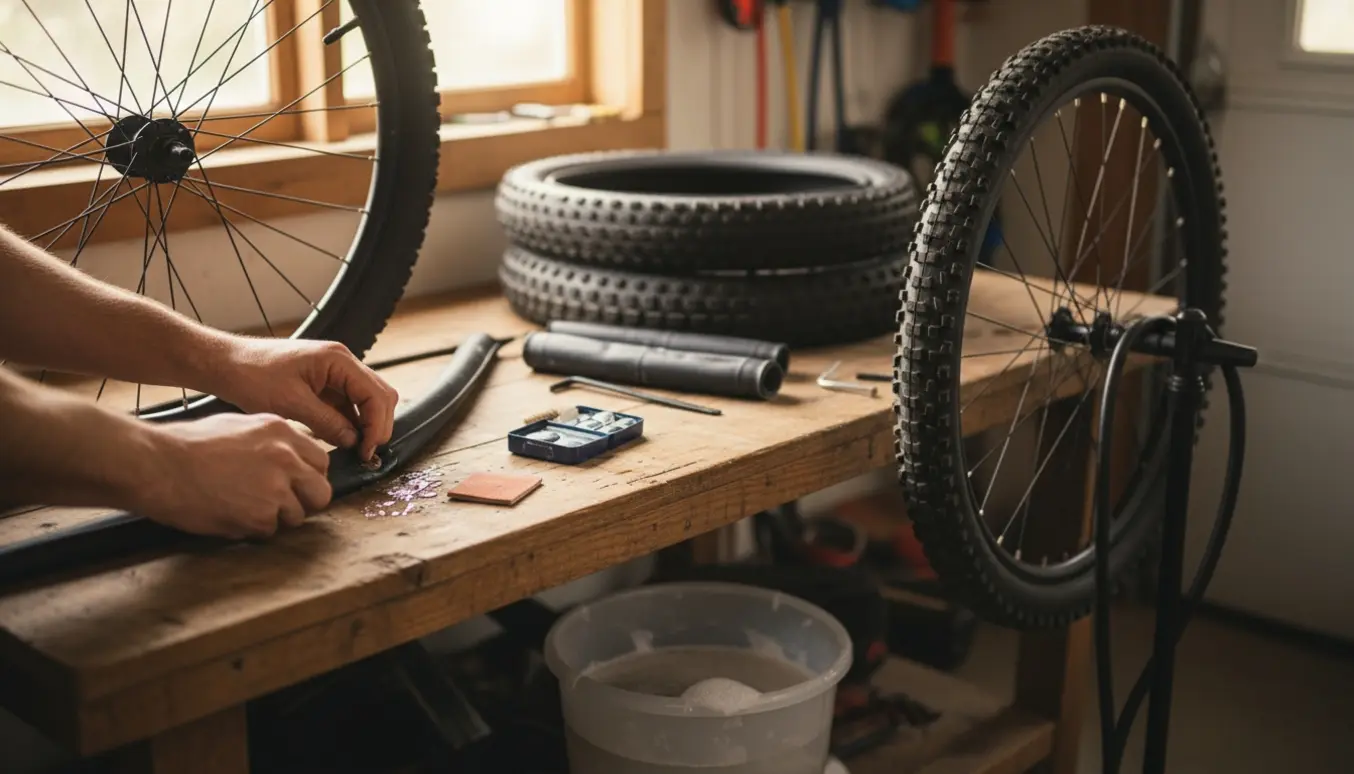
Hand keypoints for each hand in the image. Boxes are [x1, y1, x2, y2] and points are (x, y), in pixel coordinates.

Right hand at [136, 413, 331, 538]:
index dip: (308, 477)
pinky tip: (228, 514)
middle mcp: (287, 458)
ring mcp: (276, 489)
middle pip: (321, 492)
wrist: (158, 464)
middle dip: (305, 502)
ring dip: (275, 518)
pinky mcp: (260, 516)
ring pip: (296, 516)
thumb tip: (292, 459)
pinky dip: (251, 529)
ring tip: (242, 506)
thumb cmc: (188, 445)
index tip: (295, 485)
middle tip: (280, 504)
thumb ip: (273, 443)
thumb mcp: (240, 427)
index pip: (321, 462)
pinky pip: (268, 532)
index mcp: (282, 433)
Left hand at [209, 338, 398, 460]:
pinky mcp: (326, 384)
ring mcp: (336, 373)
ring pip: (367, 401)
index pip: (376, 394)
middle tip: (365, 453)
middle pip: (380, 395)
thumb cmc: (253, 376)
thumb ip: (327, 422)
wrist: (227, 365)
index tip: (367, 450)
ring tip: (355, 450)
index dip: (377, 425)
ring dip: (365, 425)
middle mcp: (343, 362)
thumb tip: (353, 441)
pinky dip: (350, 423)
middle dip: (377, 425)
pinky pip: (349, 405)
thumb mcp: (290, 403)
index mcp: (337, 360)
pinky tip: (341, 440)